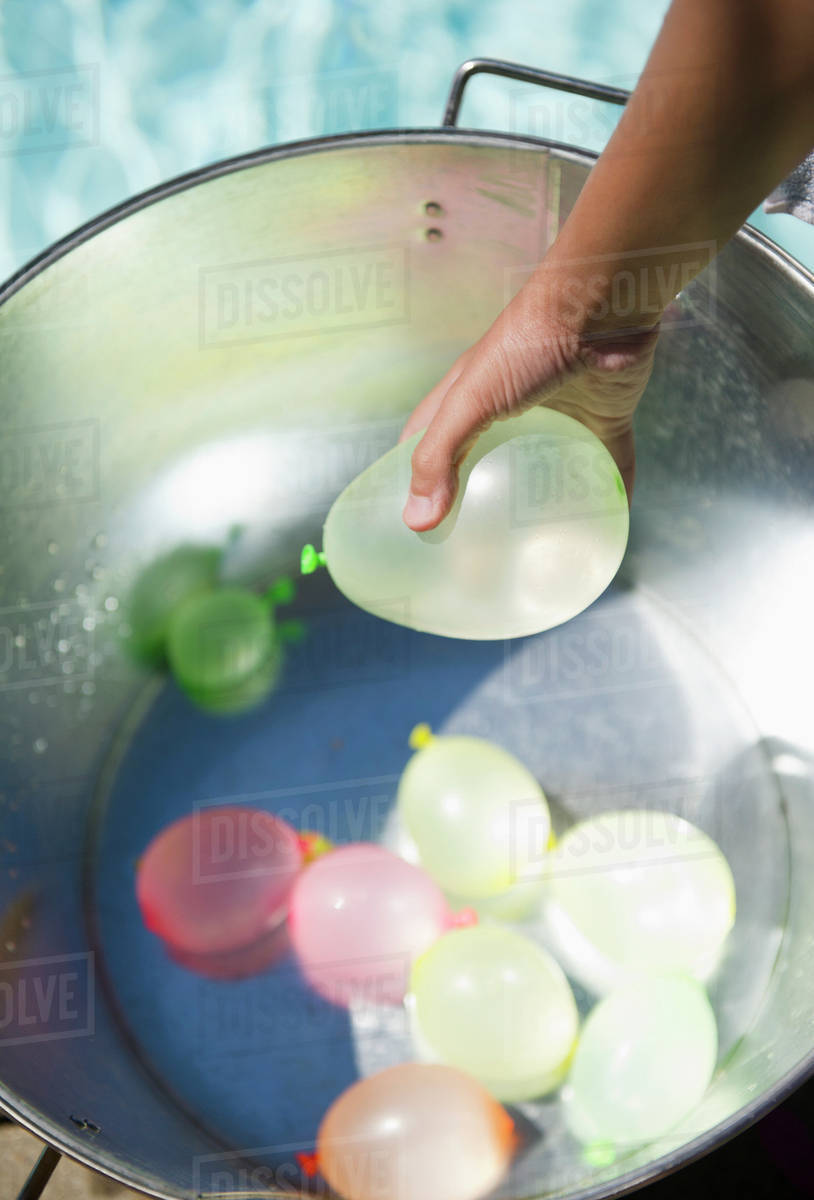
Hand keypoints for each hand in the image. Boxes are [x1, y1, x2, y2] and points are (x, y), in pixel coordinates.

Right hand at [400, 286, 659, 530]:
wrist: (603, 307)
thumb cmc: (527, 343)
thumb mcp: (471, 399)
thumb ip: (441, 455)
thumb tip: (417, 521)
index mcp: (470, 398)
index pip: (428, 442)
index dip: (414, 477)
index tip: (411, 520)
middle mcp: (512, 409)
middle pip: (489, 464)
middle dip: (481, 502)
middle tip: (473, 550)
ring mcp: (560, 416)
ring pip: (549, 470)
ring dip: (545, 506)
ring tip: (538, 552)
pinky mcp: (604, 420)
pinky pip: (608, 467)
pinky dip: (607, 496)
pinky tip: (603, 530)